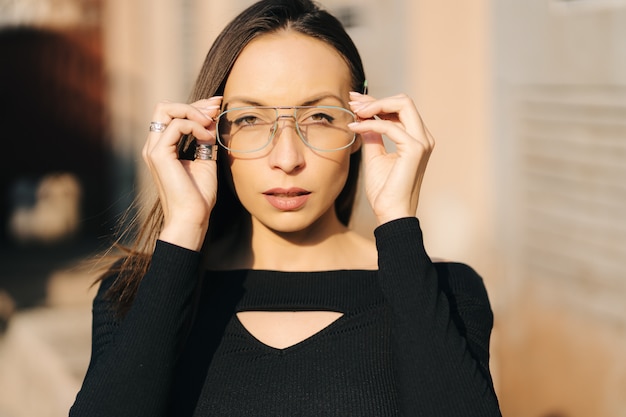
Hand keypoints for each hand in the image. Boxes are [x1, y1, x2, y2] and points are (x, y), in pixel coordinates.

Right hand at [142, 96, 221, 249]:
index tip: (217, 106)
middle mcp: (154, 146)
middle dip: (194, 103)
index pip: (173, 115)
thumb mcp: (206, 160)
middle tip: (216, 107)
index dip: (196, 107)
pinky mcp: (159, 155)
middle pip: (166, 107)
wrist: (192, 218)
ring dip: (194, 111)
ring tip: (212, 123)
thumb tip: (212, 120)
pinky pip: (176, 126)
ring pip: (166, 109)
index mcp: (163, 148)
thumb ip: (205, 140)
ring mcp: (154, 149)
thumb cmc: (199, 196)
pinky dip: (195, 126)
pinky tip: (208, 137)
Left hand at [348, 92, 433, 224]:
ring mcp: (422, 142)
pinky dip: (370, 124)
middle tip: (352, 103)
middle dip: (376, 99)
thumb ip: (372, 136)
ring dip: (374, 106)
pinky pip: (390, 127)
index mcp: (416, 138)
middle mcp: (423, 137)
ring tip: (354, 112)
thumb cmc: (384, 190)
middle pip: (404, 101)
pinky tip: (354, 128)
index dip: (376, 102)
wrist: (390, 213)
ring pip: (402, 105)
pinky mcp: (415, 149)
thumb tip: (362, 118)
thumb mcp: (374, 156)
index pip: (399, 109)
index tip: (354, 100)